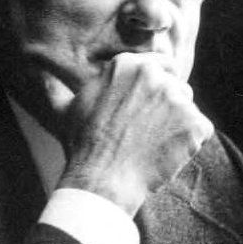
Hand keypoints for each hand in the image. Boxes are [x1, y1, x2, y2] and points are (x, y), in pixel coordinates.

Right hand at [49, 52, 213, 215]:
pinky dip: (190, 143)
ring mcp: (177, 98)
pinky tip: (166, 155)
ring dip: (177, 124)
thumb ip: (58, 88)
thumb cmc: (83, 145)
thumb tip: (41, 78)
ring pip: (188, 107)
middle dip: (165, 107)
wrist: (102, 179)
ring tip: (152, 145)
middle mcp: (155, 75)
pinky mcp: (194, 123)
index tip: (143, 110)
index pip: (157, 66)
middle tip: (145, 133)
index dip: (152, 89)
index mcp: (127, 64)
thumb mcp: (66, 110)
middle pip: (175, 86)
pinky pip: (201, 130)